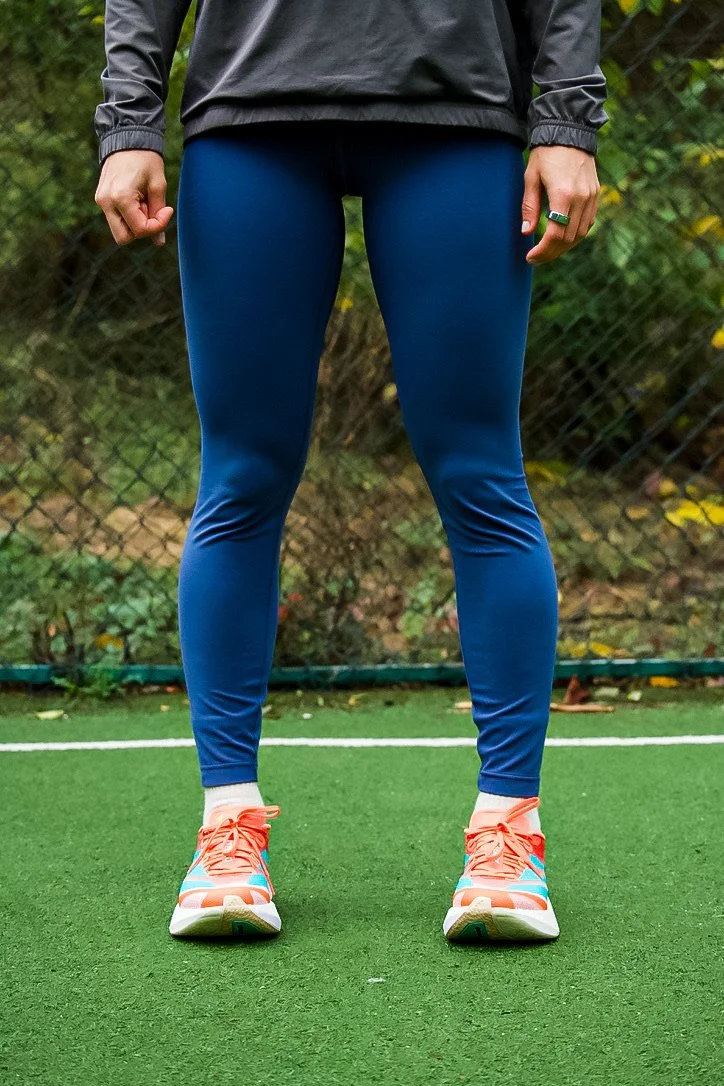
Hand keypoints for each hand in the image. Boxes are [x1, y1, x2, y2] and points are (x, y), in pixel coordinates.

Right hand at [94, 149, 173, 245]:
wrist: (128, 137)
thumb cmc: (146, 159)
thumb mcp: (158, 185)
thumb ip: (158, 214)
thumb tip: (158, 242)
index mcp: (120, 198)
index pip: (140, 230)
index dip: (158, 226)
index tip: (167, 210)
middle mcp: (106, 202)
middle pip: (124, 238)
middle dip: (141, 230)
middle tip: (151, 209)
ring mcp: (101, 201)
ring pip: (119, 230)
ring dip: (135, 223)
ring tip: (143, 201)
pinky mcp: (101, 198)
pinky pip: (116, 218)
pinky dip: (129, 215)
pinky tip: (136, 198)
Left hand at [521, 145, 599, 264]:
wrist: (569, 131)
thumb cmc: (546, 153)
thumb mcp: (531, 178)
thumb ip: (529, 206)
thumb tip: (526, 232)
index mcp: (563, 194)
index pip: (555, 235)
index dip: (542, 251)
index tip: (530, 257)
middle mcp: (581, 198)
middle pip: (568, 239)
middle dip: (551, 253)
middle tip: (536, 258)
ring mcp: (591, 197)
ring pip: (580, 234)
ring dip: (564, 247)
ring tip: (548, 250)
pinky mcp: (595, 194)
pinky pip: (588, 223)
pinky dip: (575, 235)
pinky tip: (563, 237)